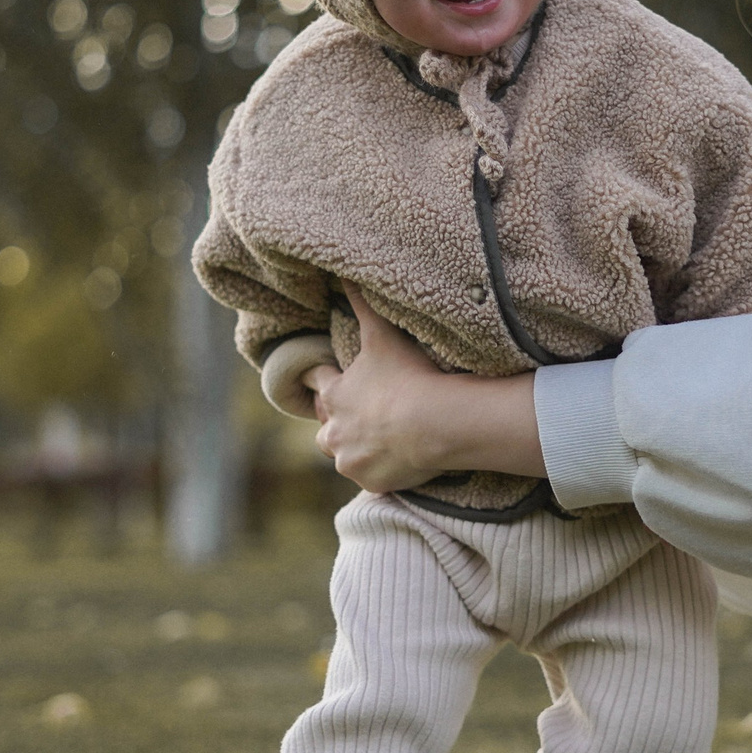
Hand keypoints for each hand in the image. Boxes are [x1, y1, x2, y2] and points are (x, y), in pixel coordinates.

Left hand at [307, 287, 545, 489]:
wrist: (434, 423)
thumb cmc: (408, 375)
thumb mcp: (381, 334)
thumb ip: (361, 302)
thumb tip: (342, 271)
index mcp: (334, 395)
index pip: (317, 385)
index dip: (323, 381)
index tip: (326, 381)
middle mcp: (333, 431)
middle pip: (326, 430)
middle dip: (339, 424)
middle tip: (363, 418)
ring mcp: (350, 460)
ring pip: (345, 456)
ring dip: (357, 450)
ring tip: (384, 442)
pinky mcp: (371, 481)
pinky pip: (371, 478)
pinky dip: (382, 471)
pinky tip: (400, 462)